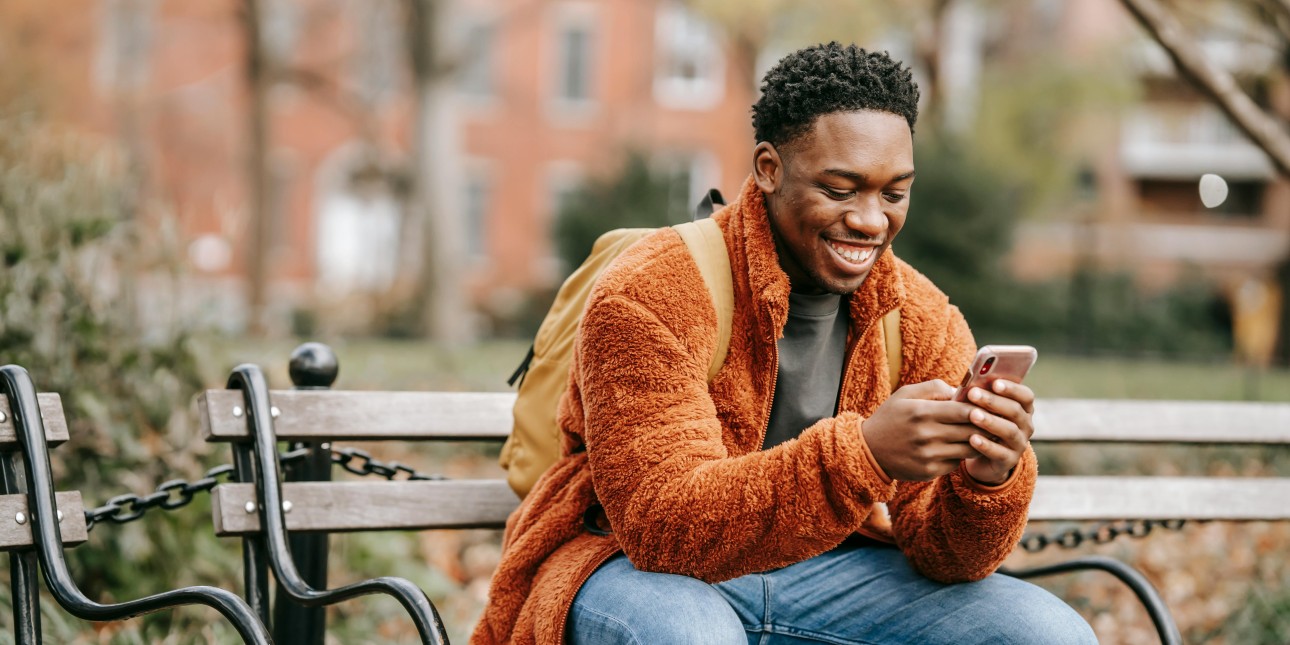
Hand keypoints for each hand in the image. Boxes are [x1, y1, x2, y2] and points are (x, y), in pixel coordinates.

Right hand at [861, 380, 979, 480]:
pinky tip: (958, 448)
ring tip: (981, 434)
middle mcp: (926, 435)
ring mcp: (928, 455)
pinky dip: (960, 455)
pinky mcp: (929, 471)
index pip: (963, 411)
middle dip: (984, 425)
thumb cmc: (890, 417)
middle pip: (970, 431)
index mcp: (921, 412)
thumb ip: (934, 387)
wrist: (869, 450)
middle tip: (992, 421)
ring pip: (968, 449)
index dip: (980, 408)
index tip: (986, 406)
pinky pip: (956, 463)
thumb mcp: (905, 394)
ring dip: (977, 442)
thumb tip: (962, 390)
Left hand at [961, 379, 1034, 484]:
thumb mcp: (983, 410)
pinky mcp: (1009, 461)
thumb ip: (981, 398)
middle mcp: (1026, 426)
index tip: (995, 383)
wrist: (983, 458)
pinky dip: (986, 445)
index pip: (1026, 396)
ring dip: (990, 421)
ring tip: (973, 415)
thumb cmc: (982, 425)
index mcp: (1023, 409)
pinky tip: (972, 439)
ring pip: (1009, 431)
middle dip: (993, 401)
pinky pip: (999, 453)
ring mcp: (1019, 444)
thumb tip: (969, 385)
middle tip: (973, 394)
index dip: (1012, 389)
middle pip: (1015, 411)